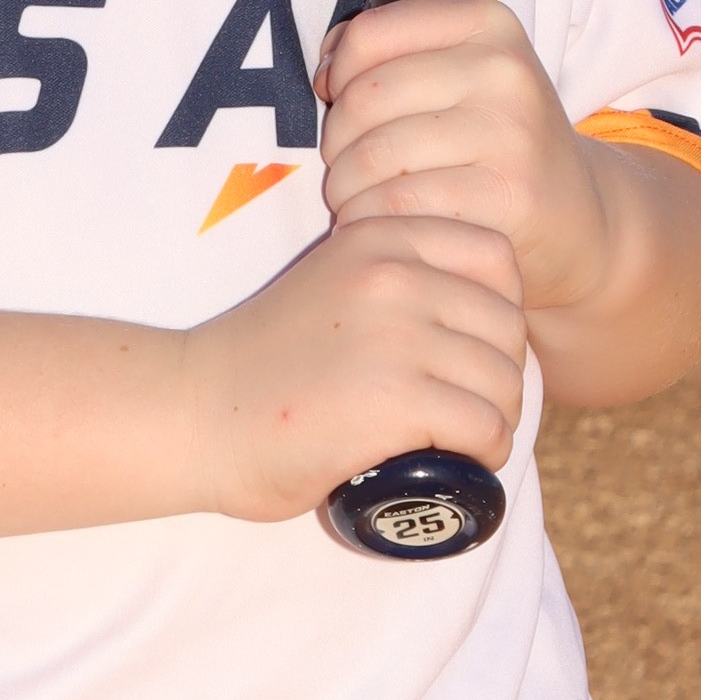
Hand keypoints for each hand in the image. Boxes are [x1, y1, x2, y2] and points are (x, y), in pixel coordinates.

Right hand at [184, 210, 528, 524]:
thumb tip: (480, 322)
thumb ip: (393, 280)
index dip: (497, 310)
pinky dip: (483, 454)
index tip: (467, 351)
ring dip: (494, 420)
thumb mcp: (331, 285)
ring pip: (504, 381)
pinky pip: (486, 426)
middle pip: (508, 325)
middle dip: (499, 375)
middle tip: (465, 410)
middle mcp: (395, 273)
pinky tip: (455, 463)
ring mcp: (398, 335)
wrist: (192, 412)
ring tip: (457, 442)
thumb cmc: (261, 366)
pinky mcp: (397, 399)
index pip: (495, 256)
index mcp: (380, 236)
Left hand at [317, 0, 617, 319]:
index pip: (370, 35)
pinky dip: (372, 222)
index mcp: (488, 25)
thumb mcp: (459, 77)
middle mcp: (505, 69)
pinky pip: (399, 205)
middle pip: (365, 98)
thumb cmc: (495, 143)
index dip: (338, 75)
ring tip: (357, 201)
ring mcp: (512, 130)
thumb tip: (328, 67)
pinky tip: (383, 228)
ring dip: (345, 189)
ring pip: (374, 156)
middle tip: (348, 169)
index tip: (345, 105)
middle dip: (337, 143)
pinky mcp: (509, 193)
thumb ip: (389, 54)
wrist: (576, 216)